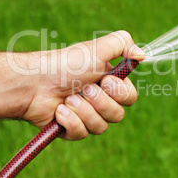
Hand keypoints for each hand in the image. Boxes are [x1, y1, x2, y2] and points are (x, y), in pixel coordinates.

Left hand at [21, 31, 144, 139]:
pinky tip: (59, 111)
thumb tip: (143, 55)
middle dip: (99, 101)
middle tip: (83, 88)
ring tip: (67, 98)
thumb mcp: (97, 47)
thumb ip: (123, 44)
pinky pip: (82, 134)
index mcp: (109, 82)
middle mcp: (100, 99)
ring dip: (83, 110)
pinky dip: (70, 121)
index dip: (120, 93)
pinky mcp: (71, 129)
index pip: (130, 97)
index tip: (105, 80)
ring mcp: (86, 115)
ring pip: (101, 127)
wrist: (34, 82)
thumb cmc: (66, 63)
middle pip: (118, 115)